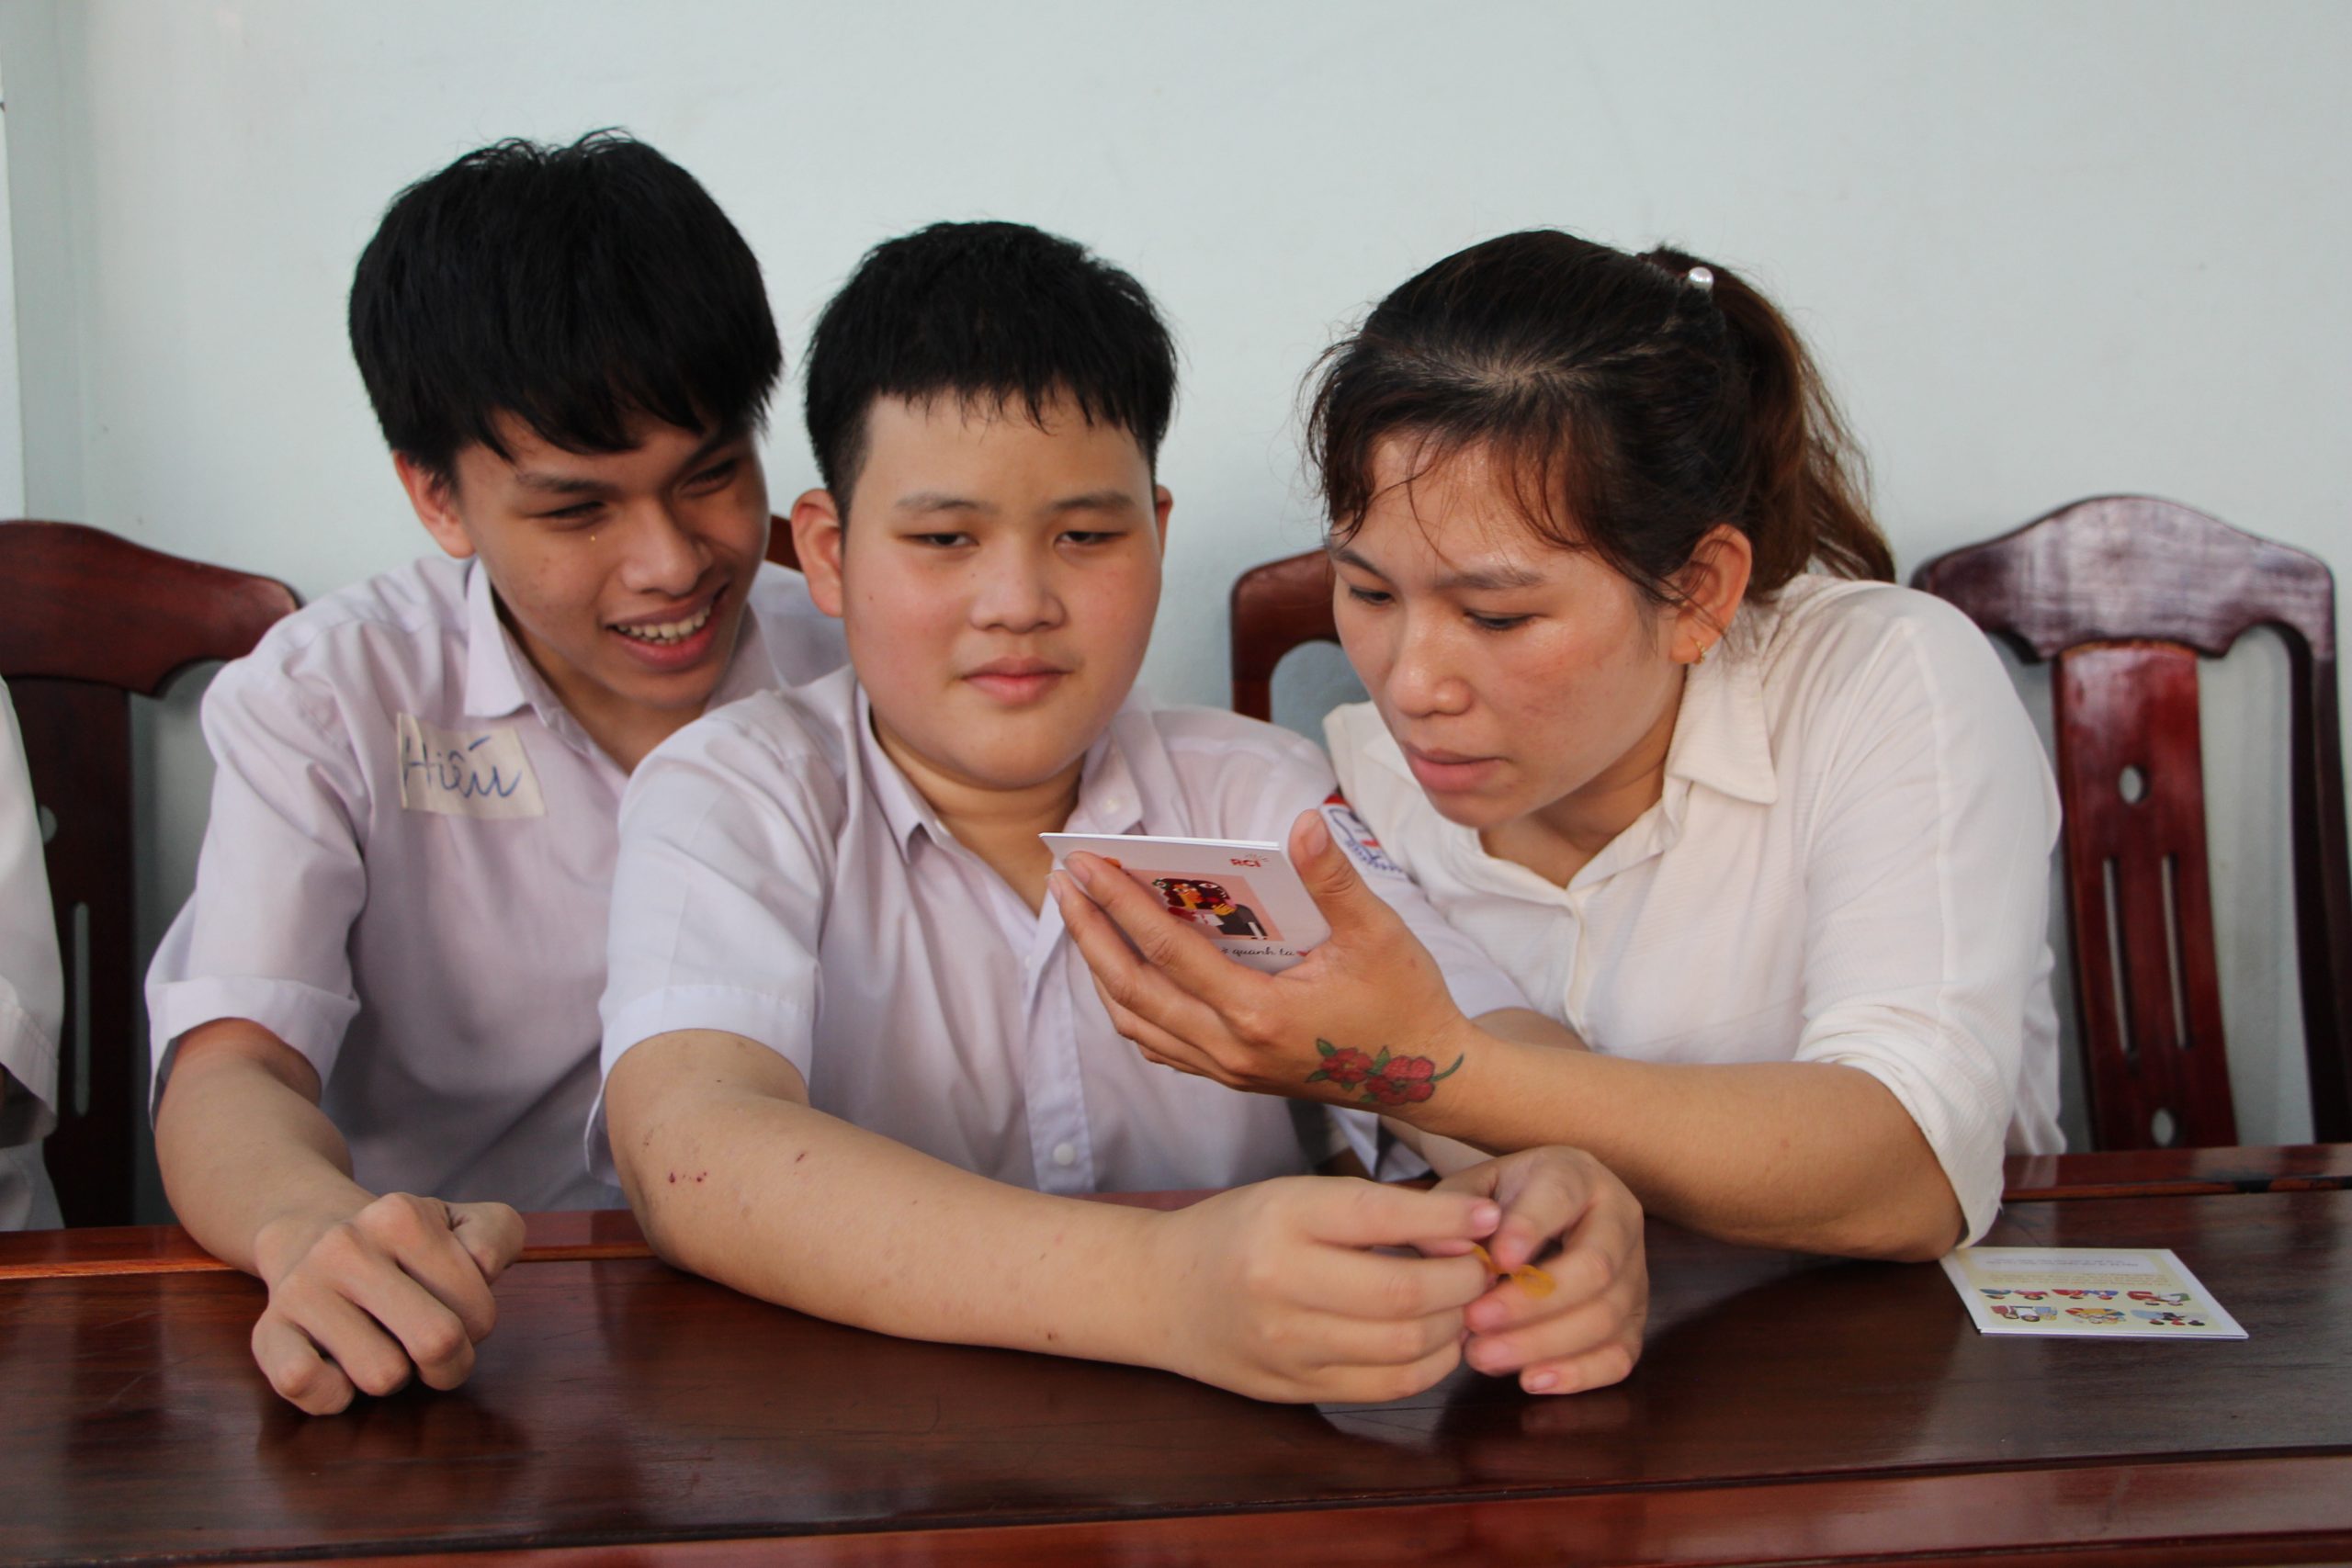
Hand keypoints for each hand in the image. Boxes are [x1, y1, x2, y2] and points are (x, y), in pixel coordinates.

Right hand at [249, 1192, 524, 1414]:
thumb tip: (480, 1263)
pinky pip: (305, 1384)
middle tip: (432, 1346)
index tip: (453, 1307)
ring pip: (381, 1376)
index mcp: (400, 1215)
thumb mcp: (463, 1222)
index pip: (478, 1311)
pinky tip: (340, 1366)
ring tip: (383, 1342)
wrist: (311, 1231)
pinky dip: (333, 1394)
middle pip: (437, 1343)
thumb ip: (498, 1234)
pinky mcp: (267, 1332)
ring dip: (393, 1374)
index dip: (477, 1324)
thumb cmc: (407, 1244)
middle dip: (450, 1362)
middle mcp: (345, 1246)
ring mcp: (301, 1289)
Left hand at [1054, 807, 1471, 1112]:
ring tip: (1082, 920)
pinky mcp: (1233, 1078)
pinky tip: (1123, 974)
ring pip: (1137, 1024)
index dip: (1119, 904)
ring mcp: (1228, 1070)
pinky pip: (1161, 1045)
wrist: (1429, 1079)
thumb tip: (1303, 822)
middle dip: (1089, 933)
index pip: (1167, 951)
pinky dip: (1130, 1008)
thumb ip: (1334, 879)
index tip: (1084, 865)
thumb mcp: (1379, 933)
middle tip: (1062, 884)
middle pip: (1131, 990)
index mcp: (1259, 1012)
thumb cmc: (1405, 1002)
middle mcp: (1231, 1049)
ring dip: (1101, 971)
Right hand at [1145, 1176, 1499, 1403]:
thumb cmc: (1242, 1231)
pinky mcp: (1296, 1388)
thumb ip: (1374, 1212)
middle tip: (1482, 1270)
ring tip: (1462, 1305)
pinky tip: (1436, 1342)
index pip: (1381, 1217)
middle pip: (1404, 1292)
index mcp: (1282, 1216)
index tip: (1489, 1222)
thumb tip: (1469, 1235)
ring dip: (1453, 1326)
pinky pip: (1386, 1386)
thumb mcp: (1296, 1198)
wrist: (1164, 1292)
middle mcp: (1281, 1281)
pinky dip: (1429, 1366)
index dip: (1448, 1222)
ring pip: (1405, 1346)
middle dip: (1463, 1282)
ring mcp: (1287, 1344)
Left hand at [1428, 1148, 1646, 1394]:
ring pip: (1607, 1316)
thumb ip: (1452, 1216)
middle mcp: (1618, 1219)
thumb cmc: (1500, 1202)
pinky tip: (1530, 1379)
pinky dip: (1578, 1374)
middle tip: (1474, 1321)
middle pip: (1594, 1268)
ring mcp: (1634, 1273)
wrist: (1539, 1211)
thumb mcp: (1471, 1192)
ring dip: (1542, 1344)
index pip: (1560, 1197)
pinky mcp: (1635, 1320)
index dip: (1530, 1229)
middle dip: (1532, 1303)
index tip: (1494, 1260)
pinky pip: (1620, 1355)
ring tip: (1482, 1355)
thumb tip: (1447, 1253)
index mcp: (1576, 1174)